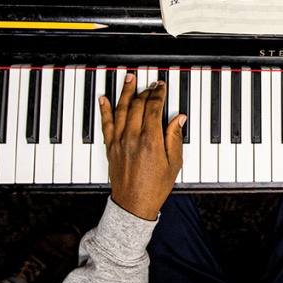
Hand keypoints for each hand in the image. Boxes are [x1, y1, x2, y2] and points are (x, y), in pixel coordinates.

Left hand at [99, 74, 185, 220]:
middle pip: (137, 105)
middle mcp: (133, 137)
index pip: (153, 108)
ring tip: (128, 78)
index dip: (158, 94)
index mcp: (151, 140)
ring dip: (125, 92)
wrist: (133, 204)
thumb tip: (178, 119)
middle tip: (150, 83)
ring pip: (121, 109)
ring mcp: (119, 141)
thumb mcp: (174, 163)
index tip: (161, 87)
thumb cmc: (155, 187)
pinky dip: (104, 109)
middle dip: (144, 92)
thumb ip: (174, 138)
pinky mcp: (110, 146)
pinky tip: (104, 99)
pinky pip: (106, 123)